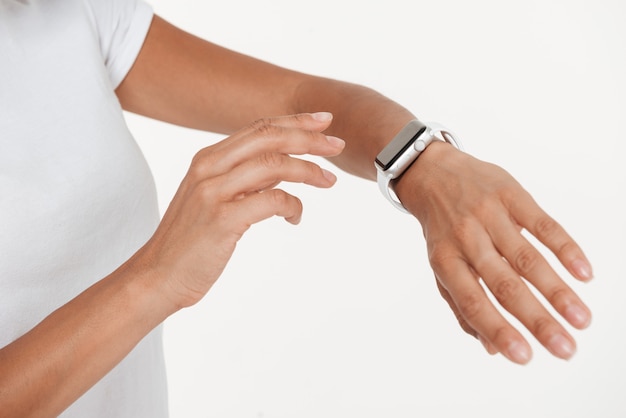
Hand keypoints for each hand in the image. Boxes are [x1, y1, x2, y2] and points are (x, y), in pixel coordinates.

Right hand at [134, 112, 344, 310]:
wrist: (158, 276)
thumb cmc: (192, 240)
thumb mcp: (214, 198)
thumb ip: (244, 178)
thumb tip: (284, 166)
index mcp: (207, 158)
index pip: (259, 128)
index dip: (295, 121)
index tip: (325, 120)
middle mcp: (208, 168)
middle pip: (269, 137)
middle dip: (309, 138)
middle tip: (337, 145)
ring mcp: (213, 192)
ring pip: (274, 165)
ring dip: (309, 171)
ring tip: (329, 181)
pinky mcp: (222, 220)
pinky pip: (273, 200)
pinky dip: (293, 206)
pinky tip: (295, 218)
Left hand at [395, 141, 592, 363]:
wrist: (431, 173)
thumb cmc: (441, 229)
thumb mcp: (441, 265)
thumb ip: (463, 306)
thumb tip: (492, 348)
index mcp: (445, 261)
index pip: (472, 301)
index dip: (498, 329)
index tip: (524, 357)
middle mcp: (465, 239)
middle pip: (505, 284)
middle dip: (537, 320)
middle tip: (566, 349)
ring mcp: (488, 215)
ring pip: (527, 258)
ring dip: (558, 291)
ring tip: (582, 320)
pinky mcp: (510, 195)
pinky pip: (542, 223)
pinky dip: (565, 248)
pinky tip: (584, 273)